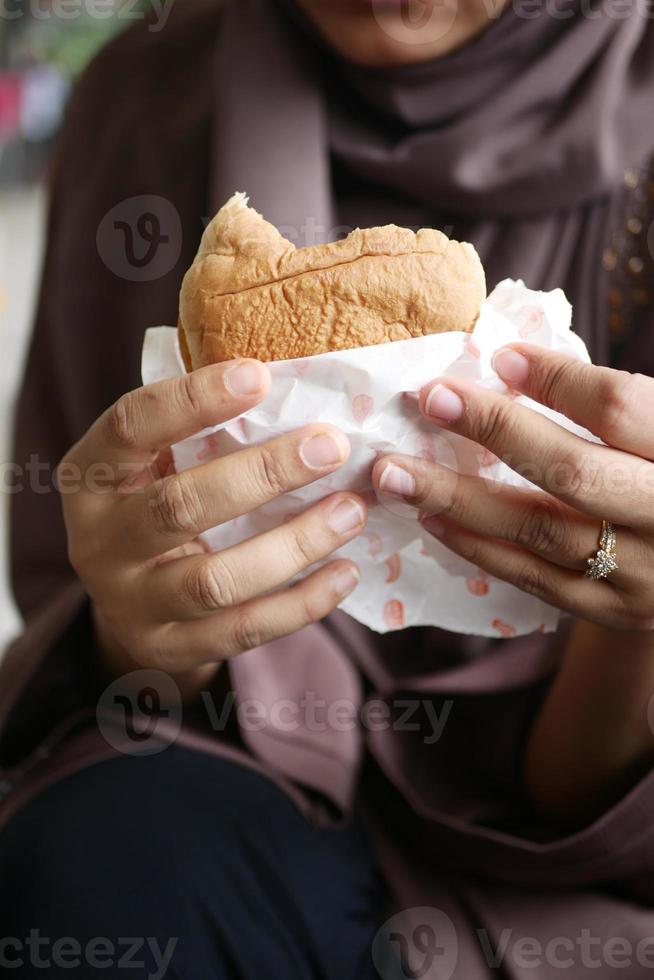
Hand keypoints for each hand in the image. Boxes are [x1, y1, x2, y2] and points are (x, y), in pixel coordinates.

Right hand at [60, 359, 365, 692]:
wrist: (129, 602)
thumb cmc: (157, 501)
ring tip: (351, 511)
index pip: (132, 426)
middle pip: (181, 506)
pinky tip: (346, 571)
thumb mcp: (154, 460)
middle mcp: (100, 540)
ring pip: (216, 580)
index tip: (260, 376)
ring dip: (294, 544)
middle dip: (264, 474)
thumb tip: (295, 378)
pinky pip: (243, 631)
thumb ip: (198, 428)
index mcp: (92, 475)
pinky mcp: (170, 649)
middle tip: (331, 447)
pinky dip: (301, 603)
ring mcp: (131, 603)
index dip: (193, 399)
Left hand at [372, 345, 653, 632]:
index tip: (500, 356)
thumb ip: (611, 408)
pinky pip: (534, 578)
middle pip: (571, 471)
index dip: (557, 379)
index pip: (619, 408)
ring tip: (398, 473)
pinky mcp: (615, 610)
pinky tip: (433, 519)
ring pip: (540, 531)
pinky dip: (478, 547)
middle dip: (494, 430)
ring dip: (459, 499)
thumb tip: (510, 364)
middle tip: (428, 400)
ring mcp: (643, 573)